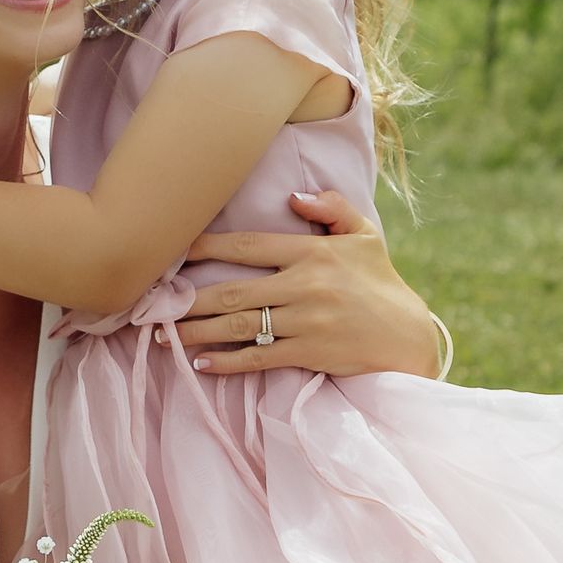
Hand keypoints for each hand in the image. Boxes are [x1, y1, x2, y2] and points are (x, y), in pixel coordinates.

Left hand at [177, 188, 446, 378]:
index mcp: (312, 252)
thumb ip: (331, 208)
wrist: (408, 336)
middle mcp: (305, 285)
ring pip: (239, 325)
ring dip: (198, 332)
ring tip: (165, 335)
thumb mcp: (364, 235)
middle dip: (188, 298)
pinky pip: (259, 357)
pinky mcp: (309, 353)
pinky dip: (227, 362)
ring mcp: (306, 322)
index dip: (208, 247)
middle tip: (154, 302)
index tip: (175, 250)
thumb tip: (293, 197)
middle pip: (233, 290)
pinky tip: (201, 364)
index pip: (249, 246)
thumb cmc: (380, 282)